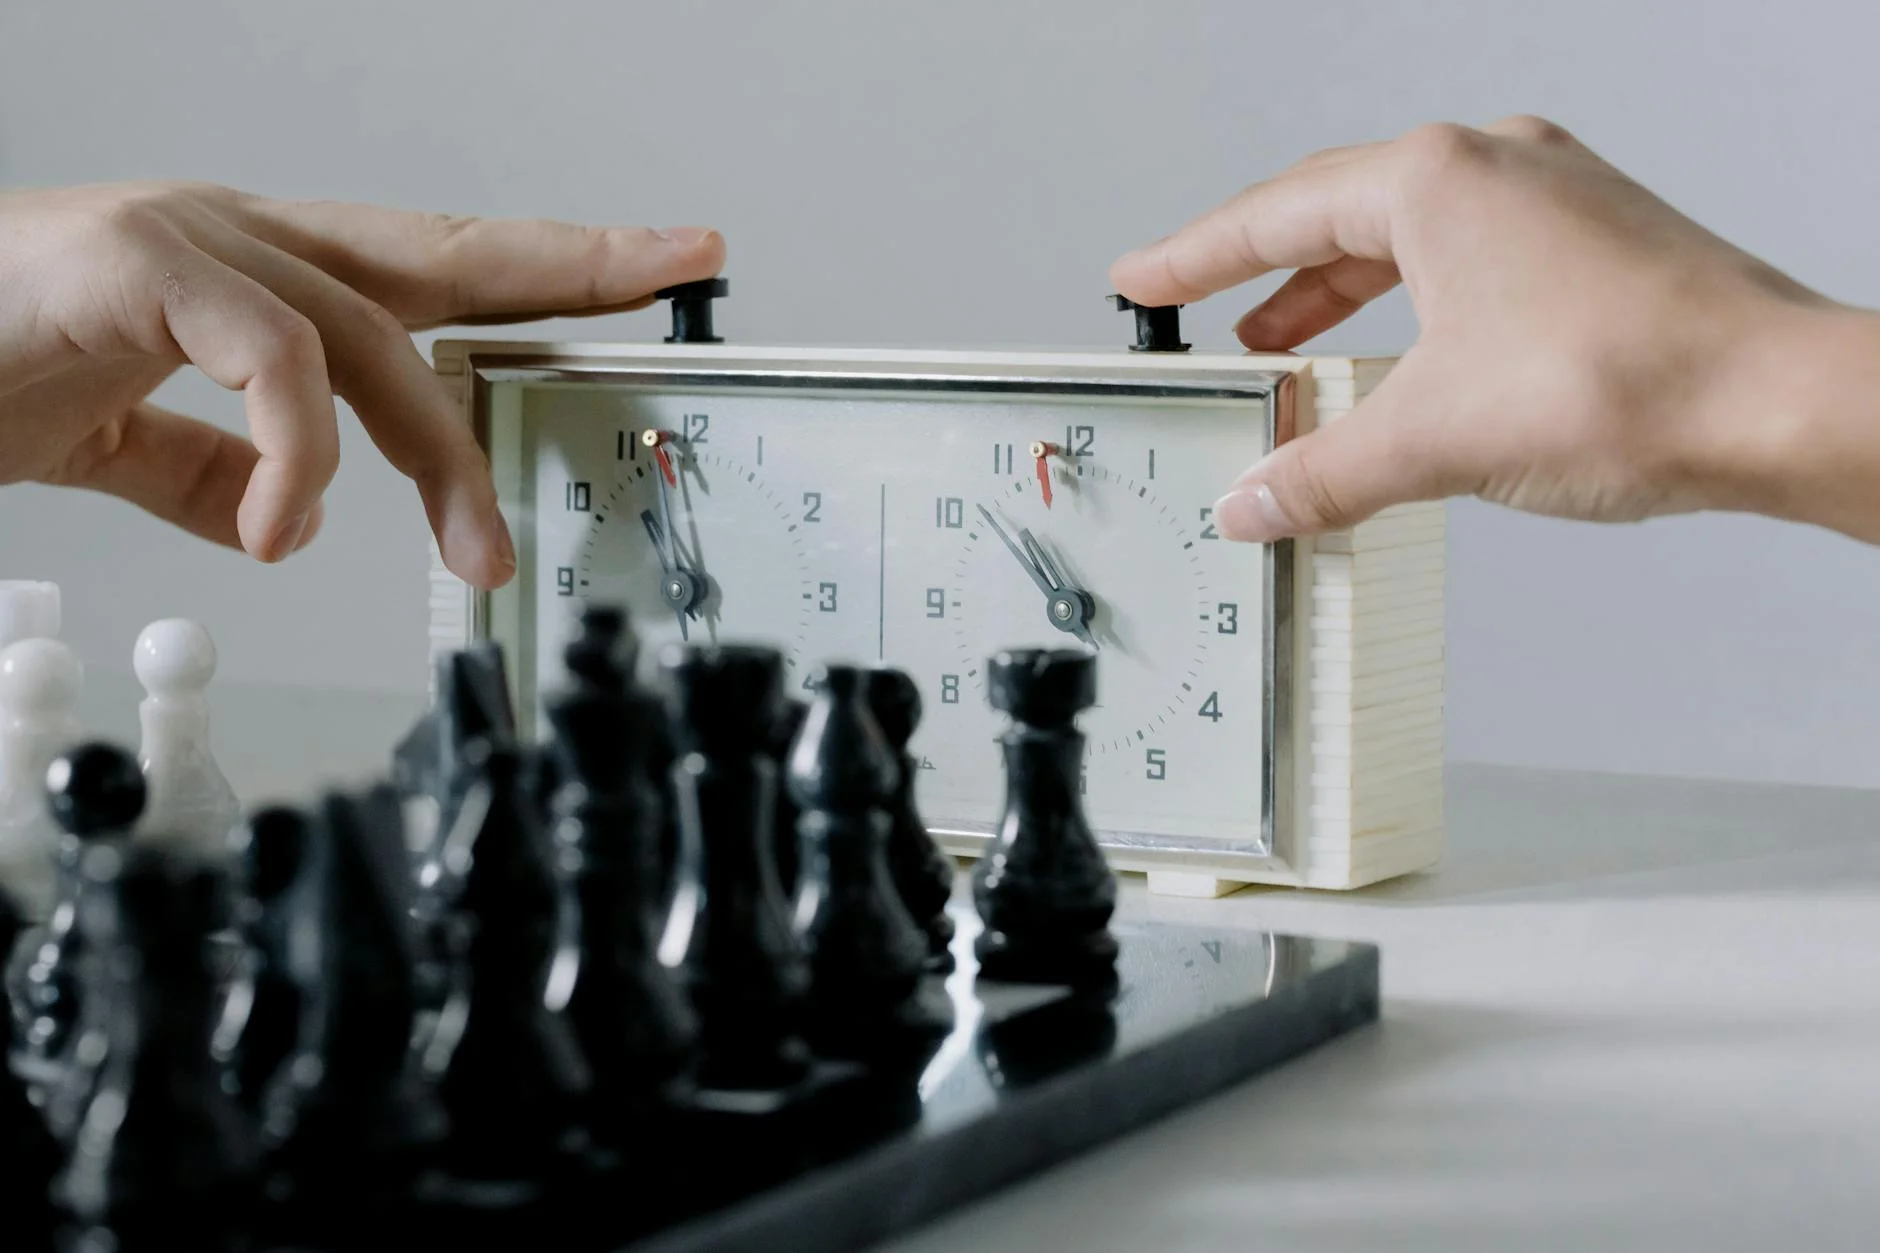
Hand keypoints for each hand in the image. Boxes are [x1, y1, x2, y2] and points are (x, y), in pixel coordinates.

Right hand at [0, 181, 725, 587]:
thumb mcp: (126, 439)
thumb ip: (213, 467)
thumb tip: (300, 513)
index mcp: (257, 281)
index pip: (433, 268)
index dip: (547, 265)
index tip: (652, 266)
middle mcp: (244, 242)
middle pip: (445, 253)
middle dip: (572, 262)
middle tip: (677, 268)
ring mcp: (193, 241)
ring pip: (371, 333)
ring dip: (438, 456)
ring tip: (474, 552)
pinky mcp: (137, 262)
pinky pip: (270, 355)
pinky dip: (297, 452)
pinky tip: (285, 526)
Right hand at [1110, 116, 1879, 545]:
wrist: (1779, 403)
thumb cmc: (1634, 379)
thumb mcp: (1432, 437)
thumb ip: (1324, 471)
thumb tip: (1255, 502)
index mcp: (1438, 182)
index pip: (1275, 214)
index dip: (1195, 256)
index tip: (1146, 277)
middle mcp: (1495, 170)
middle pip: (1338, 218)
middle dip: (1265, 283)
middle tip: (1209, 324)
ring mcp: (1552, 202)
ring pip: (1408, 241)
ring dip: (1338, 300)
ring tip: (1288, 354)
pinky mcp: (1594, 247)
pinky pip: (1467, 266)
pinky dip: (1411, 313)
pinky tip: (1400, 366)